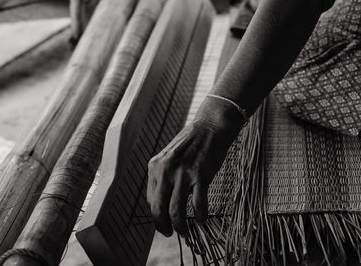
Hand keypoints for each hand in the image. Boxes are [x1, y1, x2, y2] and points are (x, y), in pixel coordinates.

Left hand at [147, 97, 243, 236]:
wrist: (210, 127)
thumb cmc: (191, 143)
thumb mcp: (169, 158)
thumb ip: (164, 176)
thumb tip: (164, 202)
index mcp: (154, 166)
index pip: (150, 200)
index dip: (156, 215)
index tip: (164, 222)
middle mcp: (165, 171)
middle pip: (158, 209)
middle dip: (163, 226)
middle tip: (169, 233)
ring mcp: (183, 174)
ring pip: (176, 211)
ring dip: (180, 227)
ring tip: (185, 232)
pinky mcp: (200, 176)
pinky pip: (198, 205)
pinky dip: (199, 217)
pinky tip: (201, 220)